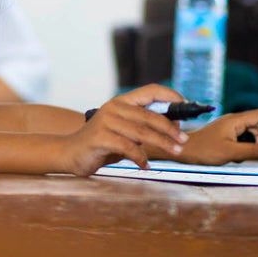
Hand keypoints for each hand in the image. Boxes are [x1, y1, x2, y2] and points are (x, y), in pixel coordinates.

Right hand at [62, 84, 188, 175]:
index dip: (171, 96)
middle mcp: (113, 108)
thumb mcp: (124, 130)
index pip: (150, 91)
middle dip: (170, 129)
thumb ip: (143, 126)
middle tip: (184, 140)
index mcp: (121, 102)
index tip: (186, 106)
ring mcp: (105, 122)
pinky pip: (128, 148)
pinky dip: (141, 158)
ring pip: (142, 133)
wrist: (70, 152)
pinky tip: (145, 166)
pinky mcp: (100, 138)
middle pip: (150, 115)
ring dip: (162, 144)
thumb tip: (175, 127)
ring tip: (175, 152)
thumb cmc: (102, 143)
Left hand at [179, 109, 257, 164]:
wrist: (185, 150)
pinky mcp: (225, 134)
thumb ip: (252, 151)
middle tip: (248, 152)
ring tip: (237, 155)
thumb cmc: (204, 150)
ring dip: (249, 146)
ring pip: (250, 134)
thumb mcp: (231, 152)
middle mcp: (233, 121)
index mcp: (235, 120)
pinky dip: (241, 148)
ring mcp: (229, 127)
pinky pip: (241, 139)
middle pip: (257, 126)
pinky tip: (232, 155)